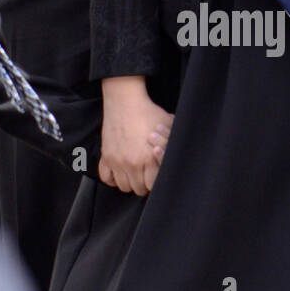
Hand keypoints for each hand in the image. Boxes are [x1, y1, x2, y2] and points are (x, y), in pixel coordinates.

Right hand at [98, 77, 173, 195]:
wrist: (126, 101)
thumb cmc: (149, 113)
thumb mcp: (168, 127)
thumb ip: (173, 144)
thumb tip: (183, 156)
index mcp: (149, 158)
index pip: (153, 185)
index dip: (157, 182)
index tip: (156, 176)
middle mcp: (132, 163)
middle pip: (138, 189)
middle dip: (144, 184)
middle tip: (147, 175)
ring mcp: (117, 161)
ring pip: (124, 186)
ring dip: (130, 182)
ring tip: (135, 173)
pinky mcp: (106, 156)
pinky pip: (106, 178)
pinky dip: (112, 178)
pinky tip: (120, 172)